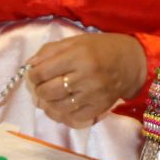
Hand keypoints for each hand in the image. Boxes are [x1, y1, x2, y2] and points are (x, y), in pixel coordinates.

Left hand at [26, 33, 148, 128]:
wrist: (130, 62)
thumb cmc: (99, 49)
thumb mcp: (74, 41)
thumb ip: (49, 51)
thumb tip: (29, 66)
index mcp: (77, 56)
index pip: (42, 72)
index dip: (32, 75)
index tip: (34, 74)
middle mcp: (85, 76)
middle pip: (47, 92)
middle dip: (38, 90)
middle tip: (41, 86)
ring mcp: (92, 95)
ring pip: (57, 107)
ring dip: (48, 103)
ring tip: (50, 96)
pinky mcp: (98, 108)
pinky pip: (72, 118)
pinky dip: (61, 114)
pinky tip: (61, 105)